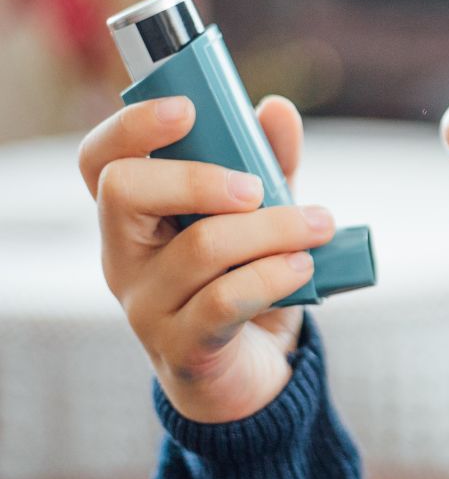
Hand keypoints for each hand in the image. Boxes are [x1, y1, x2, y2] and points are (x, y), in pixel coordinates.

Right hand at [77, 94, 334, 422]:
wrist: (248, 370)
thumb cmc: (244, 276)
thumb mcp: (261, 213)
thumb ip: (269, 161)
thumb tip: (276, 109)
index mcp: (134, 214)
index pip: (100, 160)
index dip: (132, 127)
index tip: (188, 109)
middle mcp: (123, 256)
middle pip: (125, 190)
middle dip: (199, 177)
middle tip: (257, 188)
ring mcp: (145, 305)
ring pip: (200, 246)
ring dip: (273, 228)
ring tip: (318, 225)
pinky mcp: (182, 346)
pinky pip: (225, 299)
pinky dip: (275, 274)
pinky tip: (304, 266)